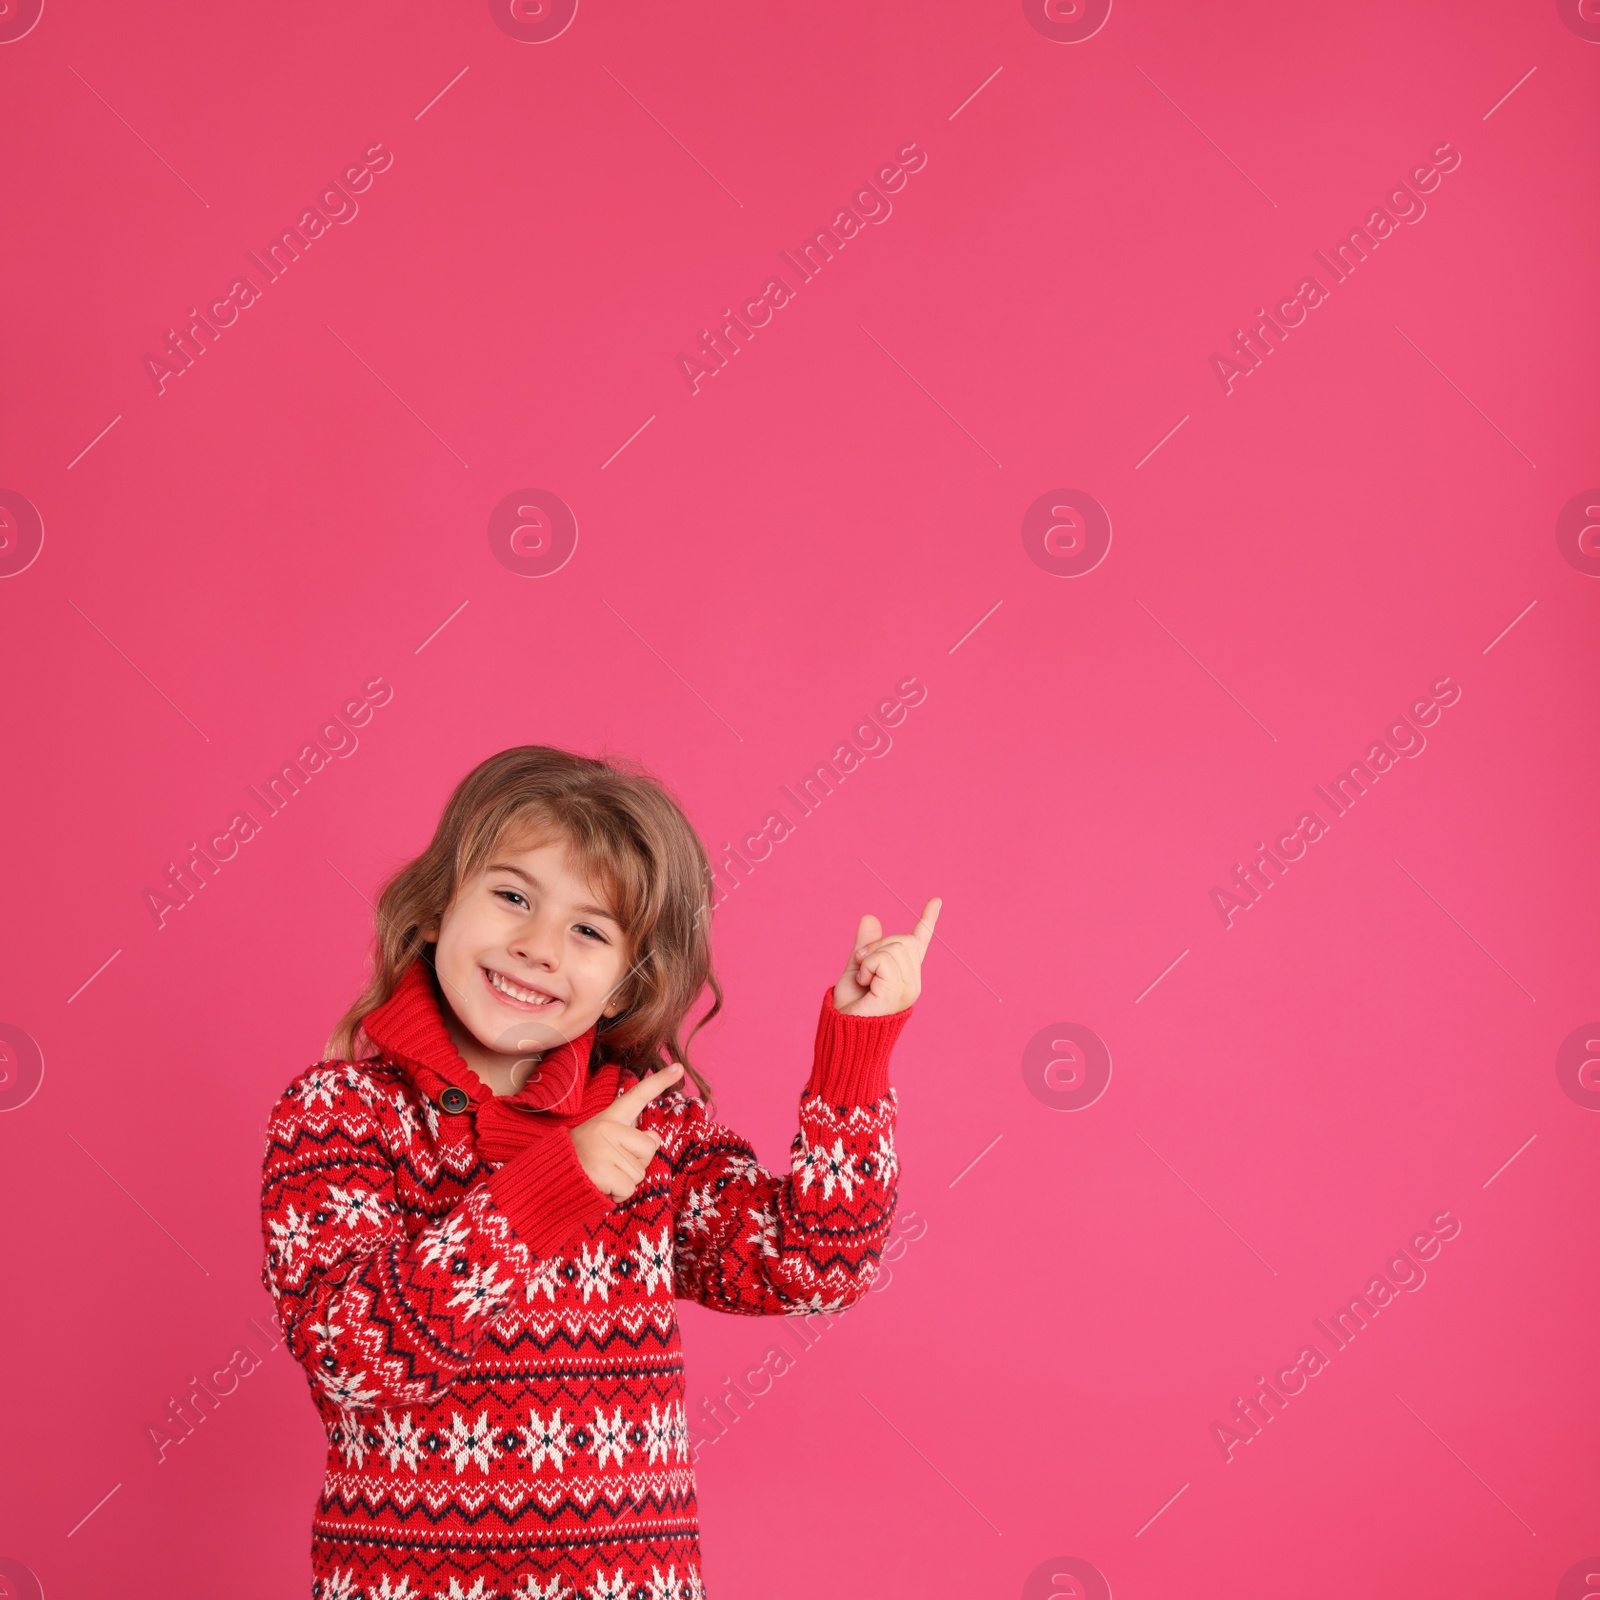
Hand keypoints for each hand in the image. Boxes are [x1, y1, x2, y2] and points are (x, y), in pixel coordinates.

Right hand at [570, 1062, 681, 1200]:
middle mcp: (607, 1128)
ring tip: (602, 1177)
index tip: (678, 1068)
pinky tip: (601, 1188)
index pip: (637, 1096)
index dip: (659, 1082)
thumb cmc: (580, 1161)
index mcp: (608, 1118)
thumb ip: (630, 1138)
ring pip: (640, 1172)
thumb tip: (655, 1138)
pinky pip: (629, 1189)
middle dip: (636, 1164)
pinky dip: (618, 1196)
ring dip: (625, 1182)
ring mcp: (603, 1149)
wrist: (548, 1181)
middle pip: (649, 1149)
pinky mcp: (602, 1171)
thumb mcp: (603, 1143)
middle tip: (610, 1166)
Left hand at [833, 898, 940, 1016]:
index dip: (928, 920)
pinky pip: (883, 960)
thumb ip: (866, 946)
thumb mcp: (856, 967)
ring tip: (864, 979)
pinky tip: (865, 984)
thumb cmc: (850, 1007)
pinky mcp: (899, 992)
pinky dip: (867, 966)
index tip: (936, 900)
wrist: (843, 1032)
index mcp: (905, 974)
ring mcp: (909, 988)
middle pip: (904, 939)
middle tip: (862, 967)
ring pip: (895, 947)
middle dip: (877, 945)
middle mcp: (913, 981)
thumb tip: (870, 917)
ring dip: (870, 957)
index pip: (920, 943)